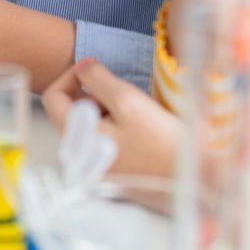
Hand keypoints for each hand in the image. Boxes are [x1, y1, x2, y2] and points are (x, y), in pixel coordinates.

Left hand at [42, 58, 179, 178]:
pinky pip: (105, 142)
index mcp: (76, 140)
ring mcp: (97, 171)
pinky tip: (143, 133)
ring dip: (109, 112)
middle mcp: (80, 160)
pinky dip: (118, 129)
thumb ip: (99, 79)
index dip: (71, 76)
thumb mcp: (129, 101)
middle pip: (73, 112)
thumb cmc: (162, 142)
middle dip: (96, 96)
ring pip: (91, 126)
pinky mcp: (115, 176)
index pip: (53, 98)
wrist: (197, 184)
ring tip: (138, 115)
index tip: (98, 71)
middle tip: (126, 98)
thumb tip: (81, 65)